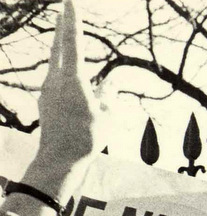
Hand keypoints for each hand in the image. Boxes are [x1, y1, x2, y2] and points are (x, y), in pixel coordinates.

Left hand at [29, 0, 99, 187]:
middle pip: (59, 47)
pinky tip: (71, 78)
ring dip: (63, 48)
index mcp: (73, 81)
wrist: (59, 159)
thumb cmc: (87, 139)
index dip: (73, 21)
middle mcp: (56, 81)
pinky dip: (65, 71)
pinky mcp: (46, 101)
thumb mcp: (107, 117)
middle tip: (64, 9)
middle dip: (62, 27)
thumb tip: (111, 84)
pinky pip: (57, 80)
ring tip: (66, 37)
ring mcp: (48, 91)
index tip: (71, 2)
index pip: (73, 43)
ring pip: (57, 63)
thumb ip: (108, 97)